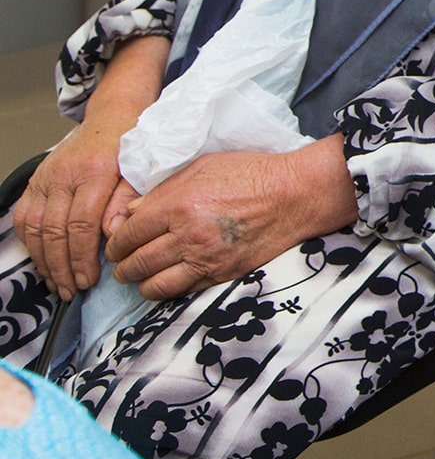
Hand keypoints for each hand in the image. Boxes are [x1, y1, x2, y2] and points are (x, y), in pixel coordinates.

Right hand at [13, 120, 135, 300]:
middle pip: (55, 231)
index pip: (81, 225)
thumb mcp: (140, 171)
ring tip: (58, 283)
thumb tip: (113, 236)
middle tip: (73, 290)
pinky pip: (25, 217)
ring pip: (35, 228)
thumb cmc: (130, 144)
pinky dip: (30, 243)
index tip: (89, 279)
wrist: (111, 116)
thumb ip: (127, 202)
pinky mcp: (36, 181)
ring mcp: (45, 178)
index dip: (82, 257)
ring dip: (44, 261)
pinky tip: (42, 261)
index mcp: (93, 173)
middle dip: (63, 267)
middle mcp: (63, 176)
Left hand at [104, 145, 355, 300]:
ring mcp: (205, 259)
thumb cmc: (251, 173)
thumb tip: (132, 212)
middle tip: (123, 263)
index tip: (116, 243)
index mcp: (178, 205)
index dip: (115, 242)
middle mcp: (187, 236)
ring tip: (141, 276)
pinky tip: (168, 280)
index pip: (126, 235)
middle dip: (122, 266)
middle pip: (135, 263)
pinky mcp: (222, 275)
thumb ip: (163, 189)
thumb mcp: (202, 166)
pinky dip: (168, 290)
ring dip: (141, 283)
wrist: (295, 195)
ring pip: (153, 285)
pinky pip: (182, 292)